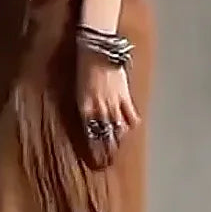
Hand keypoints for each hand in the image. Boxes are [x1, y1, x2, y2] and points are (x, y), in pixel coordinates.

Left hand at [76, 47, 140, 166]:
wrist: (97, 49)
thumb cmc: (83, 65)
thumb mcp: (78, 89)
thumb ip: (84, 104)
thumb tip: (87, 117)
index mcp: (84, 108)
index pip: (90, 135)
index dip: (94, 150)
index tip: (95, 161)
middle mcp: (99, 109)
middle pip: (105, 136)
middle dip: (107, 150)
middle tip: (108, 162)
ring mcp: (114, 104)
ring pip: (118, 129)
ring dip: (119, 141)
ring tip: (119, 150)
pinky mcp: (125, 96)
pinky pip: (130, 114)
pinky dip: (132, 122)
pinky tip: (132, 127)